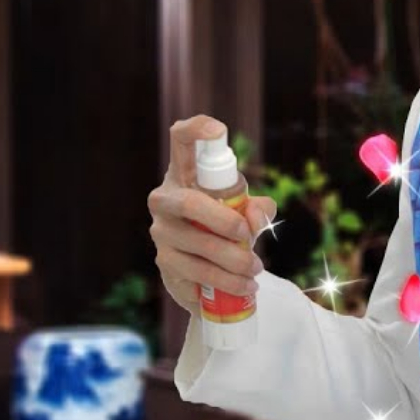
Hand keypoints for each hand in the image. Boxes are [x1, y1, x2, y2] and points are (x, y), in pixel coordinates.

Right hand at [148, 115, 276, 313]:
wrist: (206, 269)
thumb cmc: (226, 225)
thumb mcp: (247, 211)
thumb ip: (259, 208)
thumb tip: (254, 217)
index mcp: (184, 174)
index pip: (181, 140)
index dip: (197, 130)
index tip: (219, 131)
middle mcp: (165, 199)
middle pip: (189, 202)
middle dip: (224, 221)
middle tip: (248, 237)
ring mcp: (161, 233)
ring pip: (196, 246)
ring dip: (232, 262)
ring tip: (255, 271)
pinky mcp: (165, 265)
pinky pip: (195, 275)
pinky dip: (225, 284)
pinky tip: (242, 289)